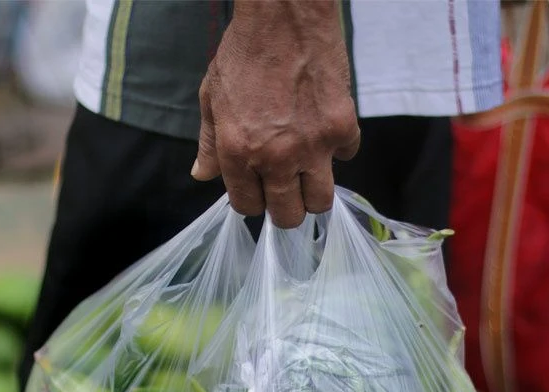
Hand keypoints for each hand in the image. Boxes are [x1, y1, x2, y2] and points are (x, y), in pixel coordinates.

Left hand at [193, 0, 360, 228]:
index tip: (259, 189)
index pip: (247, 206)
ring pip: (321, 202)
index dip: (253, 201)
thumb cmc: (244, 52)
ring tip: (309, 174)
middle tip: (287, 192)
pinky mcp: (342, 128)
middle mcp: (276, 157)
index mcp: (237, 151)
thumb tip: (201, 175)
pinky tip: (325, 129)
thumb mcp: (212, 96)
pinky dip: (338, 148)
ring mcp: (313, 146)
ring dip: (314, 193)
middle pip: (288, 215)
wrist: (284, 17)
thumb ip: (210, 142)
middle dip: (286, 209)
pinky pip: (347, 157)